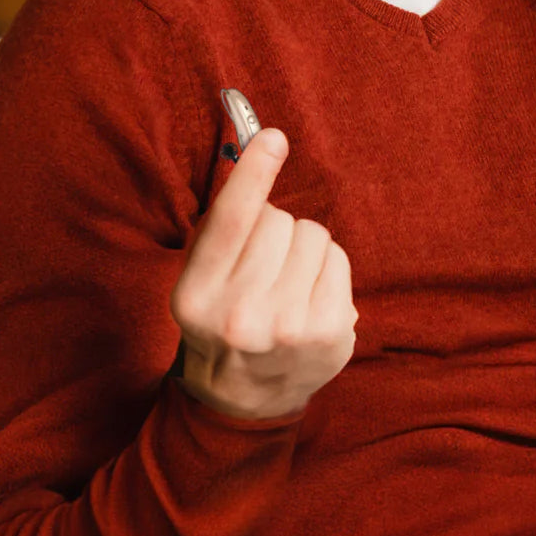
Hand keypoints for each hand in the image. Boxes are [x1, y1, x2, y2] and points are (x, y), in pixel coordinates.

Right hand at [170, 128, 357, 419]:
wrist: (245, 398)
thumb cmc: (224, 319)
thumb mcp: (201, 281)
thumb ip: (225, 224)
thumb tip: (260, 148)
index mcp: (197, 298)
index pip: (231, 221)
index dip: (254, 173)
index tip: (273, 138)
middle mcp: (241, 317)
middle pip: (280, 221)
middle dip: (276, 230)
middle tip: (263, 266)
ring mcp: (290, 328)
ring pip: (314, 234)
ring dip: (304, 248)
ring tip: (287, 283)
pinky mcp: (330, 333)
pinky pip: (338, 258)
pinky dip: (327, 268)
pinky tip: (310, 297)